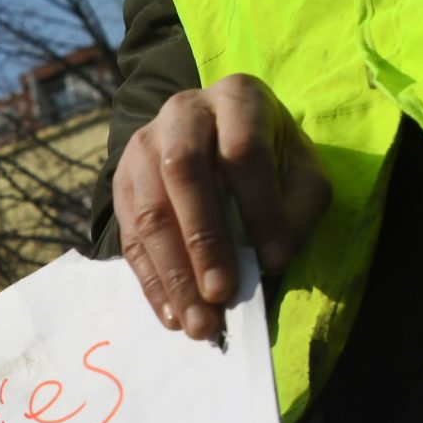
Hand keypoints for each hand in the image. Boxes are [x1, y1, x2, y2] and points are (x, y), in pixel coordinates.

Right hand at [114, 74, 331, 341]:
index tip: (276, 261)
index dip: (259, 208)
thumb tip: (270, 262)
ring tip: (199, 323)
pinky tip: (173, 315)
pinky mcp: (121, 185)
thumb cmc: (269, 158)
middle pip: (183, 174)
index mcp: (235, 98)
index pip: (242, 150)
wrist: (215, 135)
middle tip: (222, 295)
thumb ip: (296, 209)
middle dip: (203, 241)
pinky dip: (153, 283)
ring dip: (174, 274)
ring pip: (149, 212)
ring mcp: (142, 148)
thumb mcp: (300, 171)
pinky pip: (130, 240)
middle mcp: (181, 114)